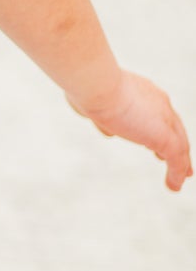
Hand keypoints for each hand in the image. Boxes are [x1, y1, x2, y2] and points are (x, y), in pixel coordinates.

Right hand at [67, 71, 191, 191]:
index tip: (156, 145)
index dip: (160, 129)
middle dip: (178, 146)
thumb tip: (109, 132)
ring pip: (179, 144)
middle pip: (175, 128)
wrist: (96, 84)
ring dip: (180, 164)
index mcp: (144, 92)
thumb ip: (103, 117)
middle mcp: (159, 102)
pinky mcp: (164, 136)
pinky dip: (176, 173)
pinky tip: (173, 186)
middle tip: (182, 163)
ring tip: (180, 179)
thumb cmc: (88, 88)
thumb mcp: (94, 103)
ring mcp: (164, 118)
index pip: (159, 114)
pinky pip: (176, 158)